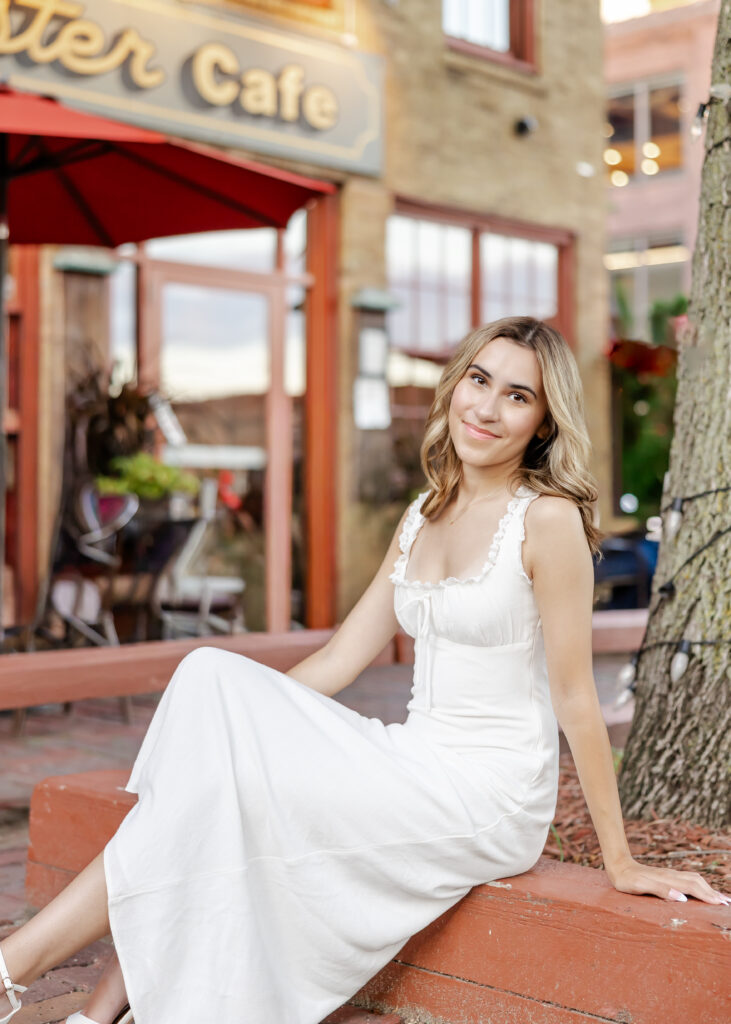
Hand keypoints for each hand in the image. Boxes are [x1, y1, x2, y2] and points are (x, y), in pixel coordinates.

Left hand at [607, 858, 729, 905]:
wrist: (618, 865)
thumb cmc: (627, 879)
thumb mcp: (640, 886)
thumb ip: (661, 890)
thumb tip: (683, 898)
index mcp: (668, 879)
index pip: (693, 887)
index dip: (708, 896)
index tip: (721, 904)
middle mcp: (672, 875)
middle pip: (698, 882)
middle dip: (713, 893)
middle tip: (727, 904)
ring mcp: (670, 875)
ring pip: (694, 880)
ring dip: (708, 889)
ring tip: (720, 899)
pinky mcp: (667, 876)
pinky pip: (688, 880)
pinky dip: (699, 886)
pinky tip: (701, 891)